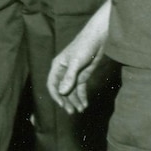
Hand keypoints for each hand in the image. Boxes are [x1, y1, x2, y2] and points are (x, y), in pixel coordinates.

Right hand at [47, 0, 111, 114]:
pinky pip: (80, 88)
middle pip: (62, 90)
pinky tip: (84, 104)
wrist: (98, 39)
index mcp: (57, 66)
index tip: (62, 105)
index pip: (52, 84)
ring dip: (74, 101)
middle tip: (71, 112)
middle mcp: (64, 71)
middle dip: (66, 101)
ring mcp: (74, 74)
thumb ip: (69, 77)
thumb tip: (62, 92)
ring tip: (80, 110)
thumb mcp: (76, 62)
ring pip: (71, 91)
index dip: (56, 95)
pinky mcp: (83, 75)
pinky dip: (81, 96)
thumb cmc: (84, 46)